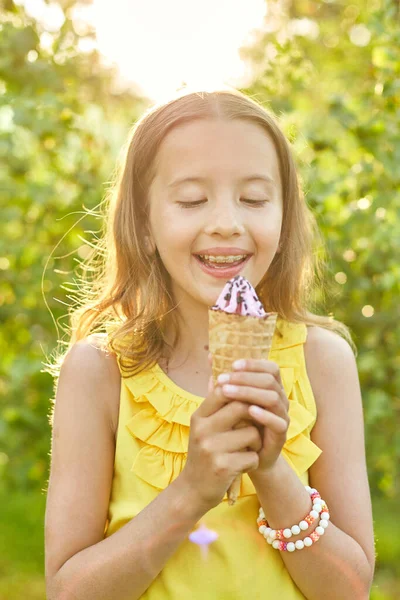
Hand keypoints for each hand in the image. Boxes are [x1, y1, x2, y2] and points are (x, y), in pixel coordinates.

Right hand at [181, 369, 262, 511]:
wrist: (193, 490)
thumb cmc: (205, 453)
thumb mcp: (203, 426)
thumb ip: (214, 403)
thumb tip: (219, 374)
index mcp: (199, 416)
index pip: (224, 390)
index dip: (243, 391)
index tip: (252, 401)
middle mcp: (202, 429)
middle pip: (243, 408)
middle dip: (254, 417)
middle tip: (254, 427)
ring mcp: (211, 448)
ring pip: (252, 433)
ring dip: (255, 443)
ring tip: (245, 450)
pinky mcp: (222, 467)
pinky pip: (252, 456)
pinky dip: (252, 461)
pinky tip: (241, 466)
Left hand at [217, 359, 289, 475]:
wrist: (247, 457)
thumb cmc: (238, 424)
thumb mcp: (228, 401)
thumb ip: (222, 380)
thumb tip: (210, 355)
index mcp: (271, 388)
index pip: (270, 368)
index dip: (254, 364)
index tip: (232, 364)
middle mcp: (280, 399)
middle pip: (269, 380)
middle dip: (245, 377)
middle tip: (222, 379)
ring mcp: (282, 416)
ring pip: (273, 398)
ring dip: (249, 392)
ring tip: (227, 392)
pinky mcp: (281, 434)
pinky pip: (278, 421)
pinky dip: (264, 415)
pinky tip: (249, 410)